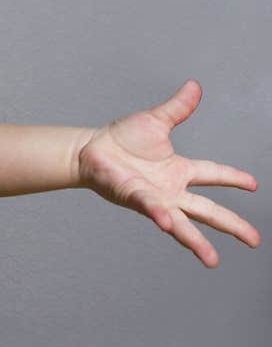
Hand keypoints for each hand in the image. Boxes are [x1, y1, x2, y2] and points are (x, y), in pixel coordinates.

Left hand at [76, 79, 260, 266]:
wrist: (91, 148)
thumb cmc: (121, 139)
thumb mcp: (155, 119)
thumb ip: (178, 108)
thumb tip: (195, 86)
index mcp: (179, 170)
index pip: (213, 174)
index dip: (234, 178)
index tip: (254, 185)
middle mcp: (171, 189)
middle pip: (208, 209)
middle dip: (232, 225)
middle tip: (255, 240)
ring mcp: (155, 198)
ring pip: (182, 223)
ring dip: (197, 242)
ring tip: (212, 259)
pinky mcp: (135, 198)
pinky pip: (150, 208)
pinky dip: (160, 215)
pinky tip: (168, 222)